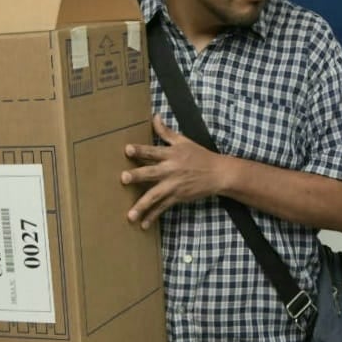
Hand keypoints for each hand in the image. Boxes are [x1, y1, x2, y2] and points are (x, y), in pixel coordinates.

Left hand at [121, 114, 225, 229]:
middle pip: (151, 173)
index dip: (140, 150)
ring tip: (130, 215)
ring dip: (142, 205)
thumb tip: (154, 117)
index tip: (127, 150)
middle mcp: (170, 170)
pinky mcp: (177, 197)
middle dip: (137, 176)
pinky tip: (143, 225)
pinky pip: (163, 208)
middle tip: (123, 178)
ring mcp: (173, 185)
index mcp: (171, 154)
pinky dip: (153, 216)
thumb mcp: (183, 141)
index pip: (153, 151)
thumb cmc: (199, 155)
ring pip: (155, 195)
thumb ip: (166, 131)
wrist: (218, 173)